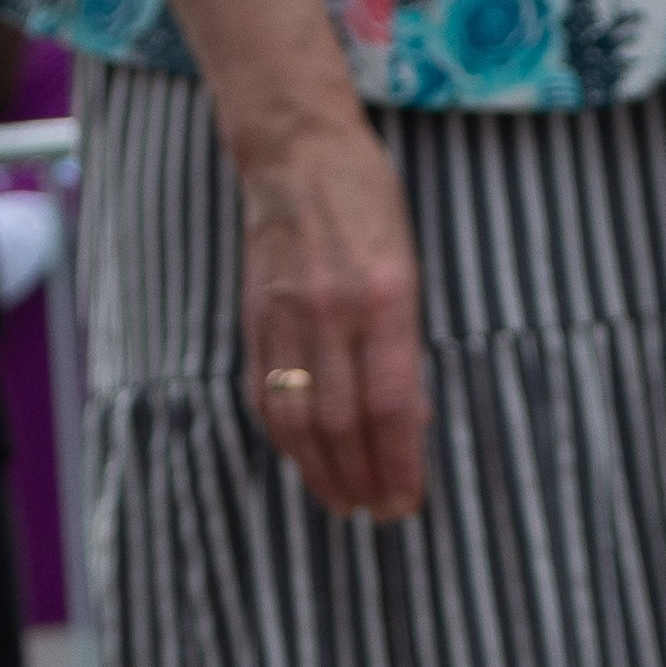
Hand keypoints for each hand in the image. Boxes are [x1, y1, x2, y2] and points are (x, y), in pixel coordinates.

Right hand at [237, 110, 426, 521]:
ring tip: (343, 502)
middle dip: (363, 479)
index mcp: (384, 296)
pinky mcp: (255, 320)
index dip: (398, 463)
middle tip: (379, 513)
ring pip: (299, 419)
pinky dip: (286, 438)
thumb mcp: (408, 265)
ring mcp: (286, 317)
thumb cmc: (368, 204)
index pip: (390, 405)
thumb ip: (405, 343)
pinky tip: (304, 461)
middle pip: (342, 423)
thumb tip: (410, 422)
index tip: (407, 501)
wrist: (296, 153)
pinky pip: (267, 395)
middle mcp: (332, 311)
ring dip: (321, 472)